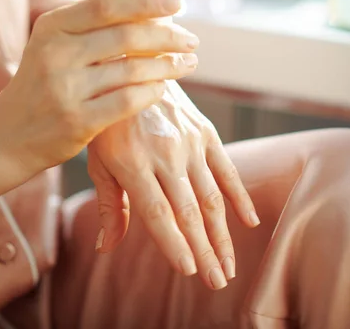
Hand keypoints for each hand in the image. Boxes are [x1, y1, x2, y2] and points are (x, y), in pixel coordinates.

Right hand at [0, 0, 198, 186]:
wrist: (9, 135)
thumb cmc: (43, 84)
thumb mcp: (54, 45)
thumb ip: (93, 28)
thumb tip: (151, 12)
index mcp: (53, 26)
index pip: (108, 4)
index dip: (148, 1)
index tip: (177, 4)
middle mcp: (57, 53)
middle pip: (127, 36)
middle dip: (168, 37)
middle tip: (191, 41)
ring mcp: (66, 88)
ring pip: (133, 70)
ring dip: (169, 66)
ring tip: (187, 64)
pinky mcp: (78, 121)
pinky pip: (129, 101)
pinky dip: (153, 92)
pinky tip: (163, 88)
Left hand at [88, 81, 259, 290]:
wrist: (133, 68)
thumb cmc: (110, 120)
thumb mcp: (99, 159)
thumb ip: (109, 204)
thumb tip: (106, 248)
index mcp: (132, 162)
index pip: (156, 214)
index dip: (173, 244)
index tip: (189, 270)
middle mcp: (164, 153)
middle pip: (188, 212)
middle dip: (204, 251)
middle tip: (217, 281)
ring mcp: (188, 142)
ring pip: (211, 197)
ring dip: (223, 235)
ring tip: (229, 265)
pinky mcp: (205, 132)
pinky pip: (227, 169)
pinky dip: (239, 197)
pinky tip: (250, 222)